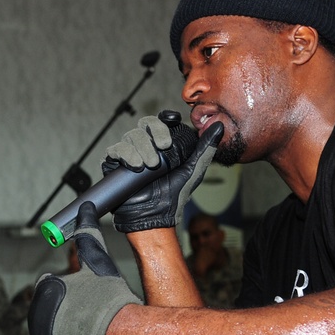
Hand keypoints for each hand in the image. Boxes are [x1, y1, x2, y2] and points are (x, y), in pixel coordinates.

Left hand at [28, 202, 139, 334]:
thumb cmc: (111, 298)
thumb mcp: (99, 261)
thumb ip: (88, 234)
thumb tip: (84, 208)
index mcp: (44, 288)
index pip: (53, 286)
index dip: (73, 290)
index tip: (88, 297)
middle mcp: (36, 314)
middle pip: (53, 310)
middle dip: (71, 311)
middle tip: (93, 314)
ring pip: (54, 331)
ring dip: (69, 330)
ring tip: (91, 330)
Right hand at [102, 112, 223, 232]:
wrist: (154, 216)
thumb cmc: (174, 195)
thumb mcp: (194, 169)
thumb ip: (206, 148)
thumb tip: (220, 127)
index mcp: (161, 144)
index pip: (161, 121)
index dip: (165, 118)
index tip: (173, 119)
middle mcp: (145, 146)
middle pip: (145, 124)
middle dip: (155, 132)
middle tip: (164, 147)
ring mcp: (129, 154)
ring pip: (131, 136)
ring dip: (143, 147)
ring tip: (151, 165)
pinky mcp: (114, 164)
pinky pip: (116, 149)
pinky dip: (126, 154)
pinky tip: (136, 165)